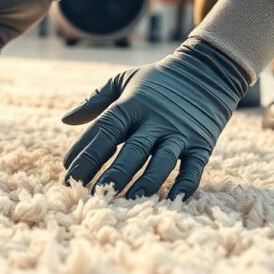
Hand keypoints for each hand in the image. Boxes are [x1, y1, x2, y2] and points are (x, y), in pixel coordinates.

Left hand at [61, 39, 248, 199]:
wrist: (208, 71)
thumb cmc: (157, 80)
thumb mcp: (124, 81)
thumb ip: (95, 101)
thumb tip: (65, 120)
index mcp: (131, 105)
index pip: (104, 131)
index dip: (85, 153)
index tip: (68, 174)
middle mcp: (155, 121)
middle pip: (131, 151)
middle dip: (111, 175)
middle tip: (92, 196)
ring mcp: (180, 134)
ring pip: (161, 163)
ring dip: (145, 184)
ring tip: (126, 203)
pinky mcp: (202, 144)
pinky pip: (194, 168)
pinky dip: (185, 185)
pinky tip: (172, 201)